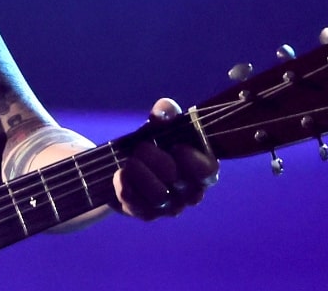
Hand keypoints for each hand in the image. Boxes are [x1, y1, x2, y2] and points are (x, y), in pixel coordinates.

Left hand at [111, 98, 219, 219]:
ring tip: (129, 161)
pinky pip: (137, 206)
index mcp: (202, 169)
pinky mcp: (146, 214)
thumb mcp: (161, 124)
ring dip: (140, 174)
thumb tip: (161, 115)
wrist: (127, 163)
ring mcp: (169, 207)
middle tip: (142, 148)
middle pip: (179, 182)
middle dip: (156, 160)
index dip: (192, 161)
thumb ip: (166, 113)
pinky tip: (119, 174)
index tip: (176, 147)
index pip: (208, 173)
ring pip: (159, 197)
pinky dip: (125, 187)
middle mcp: (190, 192)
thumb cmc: (155, 142)